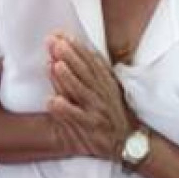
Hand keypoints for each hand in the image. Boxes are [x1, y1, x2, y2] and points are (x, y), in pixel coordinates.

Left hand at [43, 33, 136, 161]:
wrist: (127, 142)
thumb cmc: (113, 113)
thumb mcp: (110, 89)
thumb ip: (96, 71)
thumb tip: (79, 50)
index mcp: (105, 83)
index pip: (91, 62)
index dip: (78, 48)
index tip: (63, 35)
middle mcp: (101, 94)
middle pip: (85, 73)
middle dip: (70, 56)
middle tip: (55, 43)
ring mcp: (95, 110)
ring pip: (80, 92)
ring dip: (67, 78)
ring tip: (56, 65)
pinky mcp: (89, 127)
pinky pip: (75, 117)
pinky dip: (64, 109)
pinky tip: (52, 101)